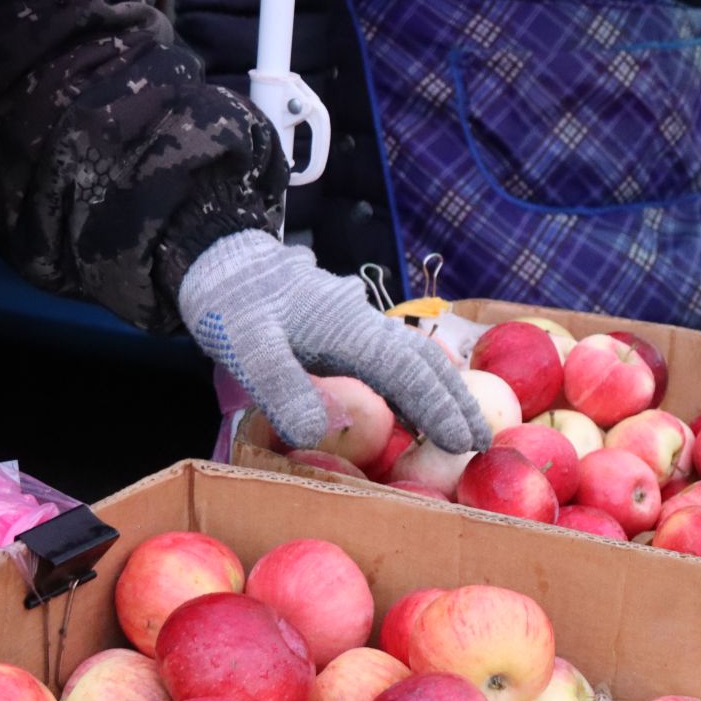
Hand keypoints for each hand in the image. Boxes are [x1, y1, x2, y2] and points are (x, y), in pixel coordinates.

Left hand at [177, 232, 491, 452]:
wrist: (218, 257)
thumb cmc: (229, 302)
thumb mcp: (245, 345)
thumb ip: (282, 386)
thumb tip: (319, 433)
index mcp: (348, 328)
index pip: (408, 372)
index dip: (438, 408)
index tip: (464, 442)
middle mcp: (364, 323)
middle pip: (426, 363)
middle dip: (457, 402)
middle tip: (483, 443)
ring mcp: (358, 323)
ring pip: (416, 357)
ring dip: (443, 392)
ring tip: (463, 430)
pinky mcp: (347, 327)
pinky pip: (395, 357)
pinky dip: (417, 382)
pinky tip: (417, 407)